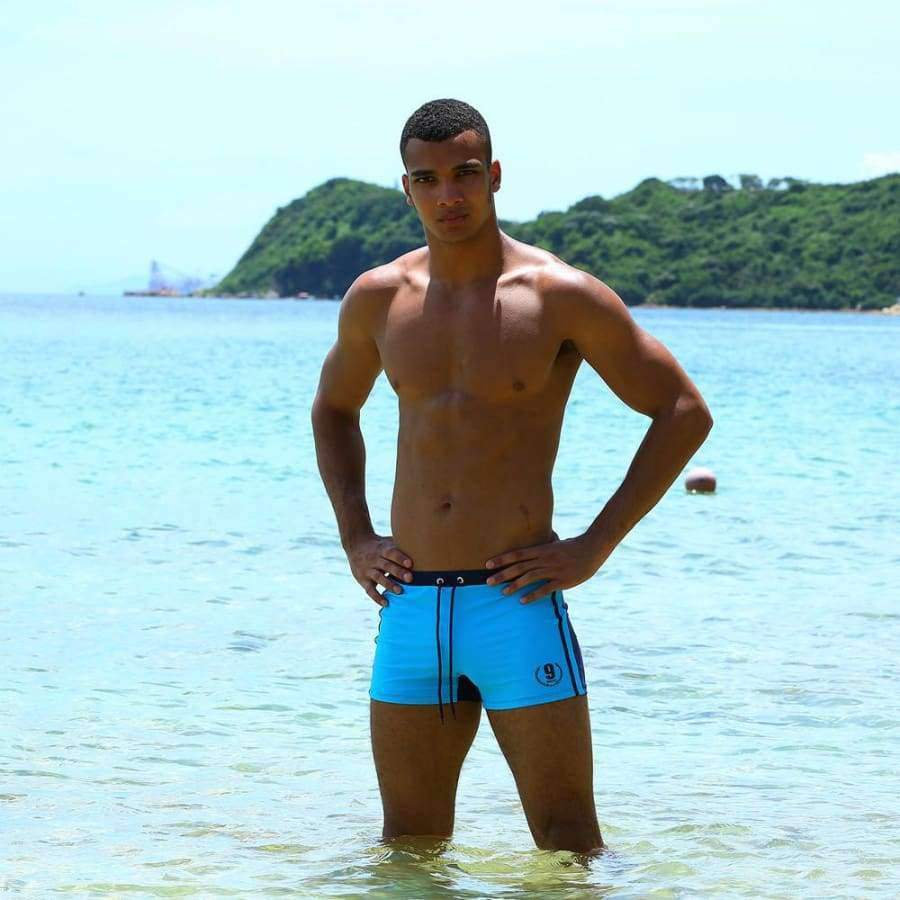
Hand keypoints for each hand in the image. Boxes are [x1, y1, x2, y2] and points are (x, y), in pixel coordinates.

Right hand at [346, 533, 413, 606]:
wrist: (356, 544)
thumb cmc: (379, 545)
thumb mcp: (387, 542)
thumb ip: (401, 546)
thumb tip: (423, 548)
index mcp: (382, 549)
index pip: (391, 552)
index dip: (400, 558)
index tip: (410, 564)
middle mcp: (374, 559)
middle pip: (386, 565)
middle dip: (398, 572)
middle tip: (410, 579)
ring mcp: (367, 569)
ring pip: (378, 577)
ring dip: (389, 585)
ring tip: (400, 591)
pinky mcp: (362, 579)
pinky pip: (369, 590)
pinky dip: (377, 597)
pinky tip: (386, 603)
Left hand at [484, 531, 606, 603]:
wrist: (593, 549)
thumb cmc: (573, 546)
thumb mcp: (556, 543)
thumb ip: (543, 546)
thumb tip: (533, 546)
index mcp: (542, 549)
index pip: (517, 554)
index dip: (501, 559)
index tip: (487, 564)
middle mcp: (545, 559)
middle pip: (519, 567)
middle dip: (502, 574)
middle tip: (488, 582)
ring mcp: (553, 570)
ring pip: (529, 578)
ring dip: (515, 585)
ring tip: (503, 592)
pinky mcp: (562, 581)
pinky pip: (545, 589)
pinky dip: (533, 595)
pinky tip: (522, 601)